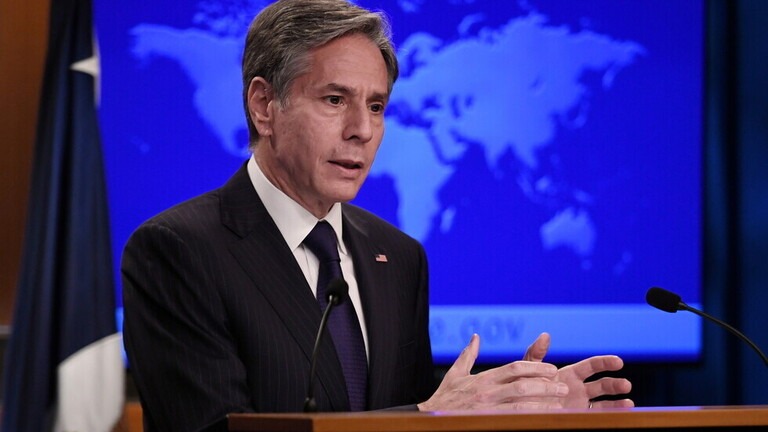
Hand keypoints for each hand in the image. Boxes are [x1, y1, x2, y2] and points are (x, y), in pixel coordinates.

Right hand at [417, 334, 568, 410]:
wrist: (429, 418)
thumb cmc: (444, 397)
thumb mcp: (455, 373)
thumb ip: (468, 355)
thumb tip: (476, 337)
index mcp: (483, 378)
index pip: (514, 368)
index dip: (536, 368)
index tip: (552, 369)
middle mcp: (487, 392)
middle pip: (522, 385)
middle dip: (545, 385)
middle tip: (563, 386)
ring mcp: (488, 409)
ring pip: (522, 404)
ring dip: (543, 403)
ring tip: (560, 403)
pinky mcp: (487, 421)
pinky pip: (514, 420)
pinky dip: (531, 417)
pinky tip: (544, 418)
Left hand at [523, 332, 633, 408]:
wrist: (519, 407)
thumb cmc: (523, 387)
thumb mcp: (528, 369)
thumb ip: (536, 353)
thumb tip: (545, 335)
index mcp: (569, 373)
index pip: (591, 366)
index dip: (605, 363)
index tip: (618, 361)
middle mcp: (578, 388)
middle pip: (602, 384)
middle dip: (615, 384)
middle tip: (626, 385)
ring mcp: (580, 403)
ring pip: (604, 401)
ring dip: (617, 401)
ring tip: (629, 402)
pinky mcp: (579, 415)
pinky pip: (598, 414)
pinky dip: (611, 412)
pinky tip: (623, 411)